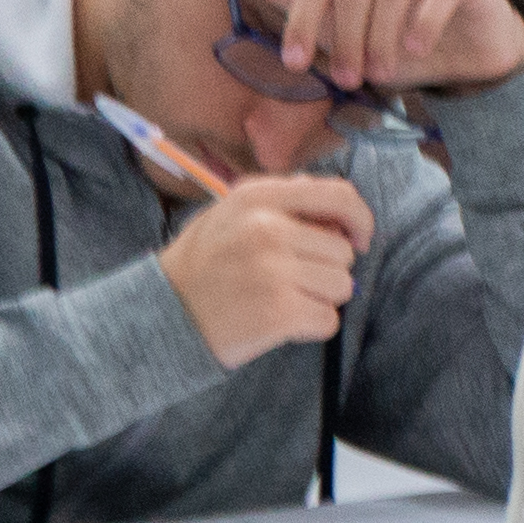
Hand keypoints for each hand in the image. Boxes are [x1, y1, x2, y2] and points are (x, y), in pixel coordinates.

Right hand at [155, 172, 372, 366]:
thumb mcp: (230, 215)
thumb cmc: (205, 266)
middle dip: (325, 270)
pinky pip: (329, 320)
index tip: (357, 240)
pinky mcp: (280, 311)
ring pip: (342, 286)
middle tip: (285, 280)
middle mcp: (266, 228)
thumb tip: (340, 212)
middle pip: (343, 252)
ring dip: (319, 299)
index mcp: (257, 197)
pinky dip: (310, 327)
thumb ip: (281, 205)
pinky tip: (277, 322)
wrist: (163, 314)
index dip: (359, 219)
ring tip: (278, 298)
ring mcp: (274, 270)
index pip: (339, 195)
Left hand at [231, 0, 523, 96]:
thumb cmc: (402, 46)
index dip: (301, 21)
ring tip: (383, 75)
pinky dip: (422, 25)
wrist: (474, 62)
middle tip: (350, 81)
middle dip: (344, 40)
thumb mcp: (339, 31)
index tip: (297, 65)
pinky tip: (417, 51)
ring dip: (380, 40)